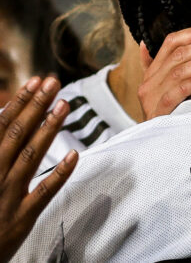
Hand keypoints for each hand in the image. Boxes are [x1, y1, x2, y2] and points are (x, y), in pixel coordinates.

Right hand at [0, 77, 76, 261]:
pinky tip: (75, 155)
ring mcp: (8, 196)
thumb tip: (8, 116)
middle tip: (54, 82)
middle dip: (36, 106)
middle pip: (17, 134)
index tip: (37, 80)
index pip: (3, 125)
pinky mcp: (22, 217)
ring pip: (30, 157)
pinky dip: (60, 173)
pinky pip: (43, 193)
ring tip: (65, 105)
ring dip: (48, 129)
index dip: (20, 101)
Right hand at [137, 28, 190, 119]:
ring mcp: (151, 97)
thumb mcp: (162, 86)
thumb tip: (145, 45)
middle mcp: (150, 80)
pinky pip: (172, 96)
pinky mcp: (157, 113)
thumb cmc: (166, 110)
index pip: (173, 41)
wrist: (152, 145)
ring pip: (179, 71)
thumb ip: (160, 66)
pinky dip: (188, 86)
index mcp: (154, 69)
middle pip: (181, 54)